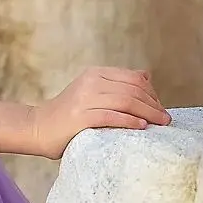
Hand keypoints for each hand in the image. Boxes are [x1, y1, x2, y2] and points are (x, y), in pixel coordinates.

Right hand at [28, 66, 170, 159]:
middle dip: (154, 105)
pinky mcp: (79, 117)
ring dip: (148, 113)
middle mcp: (91, 82)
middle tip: (165, 119)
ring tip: (160, 124)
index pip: (134, 79)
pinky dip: (129, 121)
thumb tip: (146, 77)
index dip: (152, 94)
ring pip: (126, 101)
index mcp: (95, 74)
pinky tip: (141, 127)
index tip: (160, 108)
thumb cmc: (67, 116)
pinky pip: (110, 116)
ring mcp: (84, 99)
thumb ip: (114, 85)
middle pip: (133, 90)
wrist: (37, 128)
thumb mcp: (90, 92)